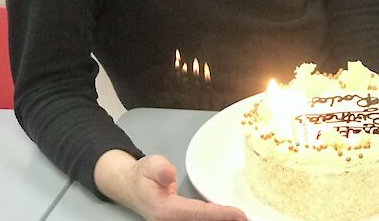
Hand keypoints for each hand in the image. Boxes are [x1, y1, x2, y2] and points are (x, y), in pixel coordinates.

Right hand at [95, 150, 246, 220]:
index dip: (220, 215)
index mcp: (166, 210)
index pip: (198, 214)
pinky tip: (227, 218)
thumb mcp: (150, 164)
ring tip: (241, 220)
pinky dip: (213, 220)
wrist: (131, 186)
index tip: (239, 215)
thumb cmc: (143, 174)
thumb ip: (160, 169)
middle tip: (247, 219)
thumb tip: (169, 175)